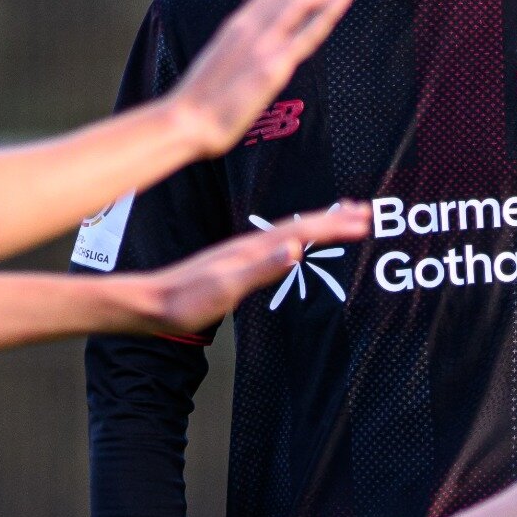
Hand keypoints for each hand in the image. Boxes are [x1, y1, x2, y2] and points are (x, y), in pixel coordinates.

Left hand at [142, 202, 369, 333]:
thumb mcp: (225, 289)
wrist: (151, 304)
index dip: (333, 226)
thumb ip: (261, 269)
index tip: (363, 220)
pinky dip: (297, 238)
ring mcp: (242, 251)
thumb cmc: (186, 302)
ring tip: (341, 219)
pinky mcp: (235, 262)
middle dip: (333, 219)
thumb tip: (295, 250)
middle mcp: (249, 244)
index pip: (302, 231)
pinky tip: (298, 243)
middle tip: (365, 212)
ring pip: (290, 232)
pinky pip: (277, 244)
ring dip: (318, 225)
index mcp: (252, 249)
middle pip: (299, 225)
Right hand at [168, 0, 361, 155]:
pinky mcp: (271, 68)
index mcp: (237, 26)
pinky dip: (327, 12)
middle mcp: (250, 28)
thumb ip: (241, 50)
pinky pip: (305, 34)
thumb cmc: (199, 101)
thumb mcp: (220, 63)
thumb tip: (256, 51)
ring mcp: (262, 46)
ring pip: (301, 2)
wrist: (184, 120)